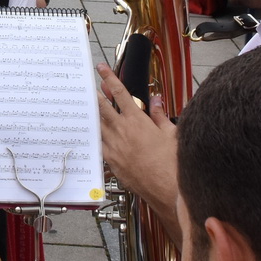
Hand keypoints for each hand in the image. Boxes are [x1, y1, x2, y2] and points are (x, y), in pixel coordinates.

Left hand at [95, 65, 178, 218]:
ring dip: (92, 115)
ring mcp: (114, 147)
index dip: (110, 79)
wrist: (169, 191)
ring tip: (86, 106)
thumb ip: (161, 115)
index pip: (121, 93)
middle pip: (103, 107)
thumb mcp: (172, 134)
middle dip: (95, 94)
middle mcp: (122, 132)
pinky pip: (98, 145)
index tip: (101, 69)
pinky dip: (95, 138)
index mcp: (138, 121)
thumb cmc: (173, 164)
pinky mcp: (112, 162)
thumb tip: (157, 100)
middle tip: (86, 85)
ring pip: (98, 126)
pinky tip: (92, 135)